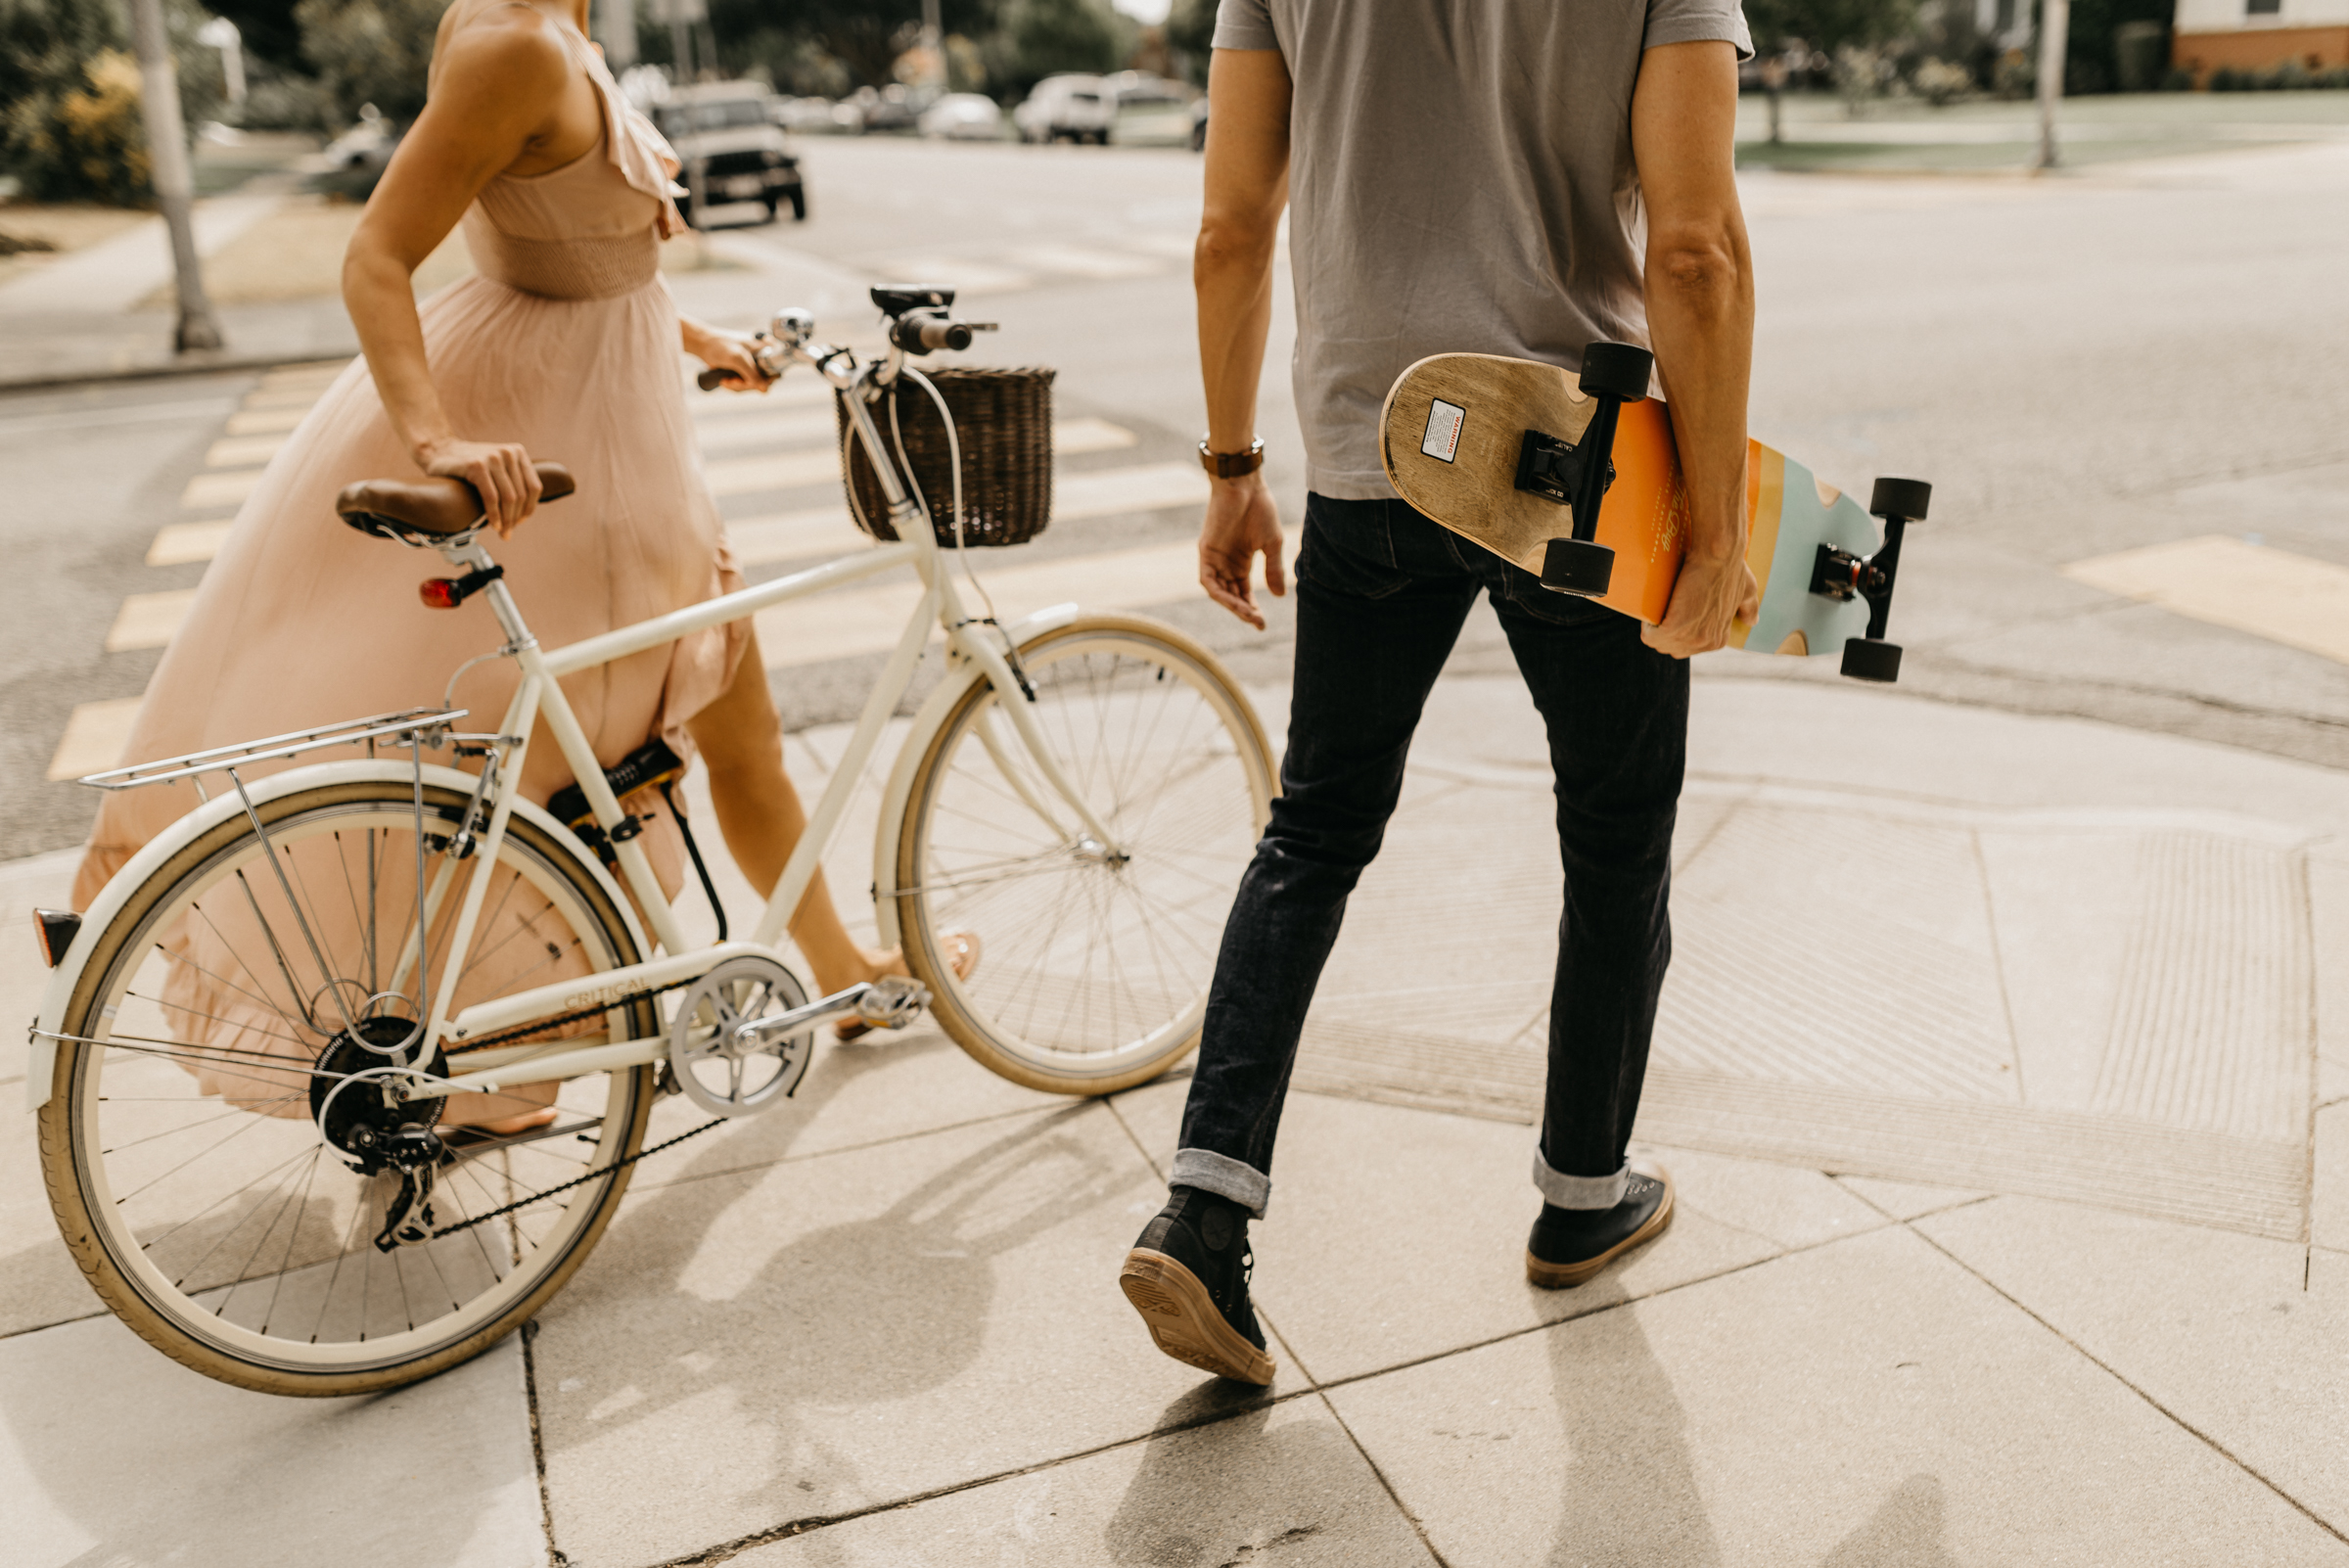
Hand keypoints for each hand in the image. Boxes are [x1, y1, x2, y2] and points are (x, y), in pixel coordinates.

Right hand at [418, 437, 541, 537]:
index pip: (534, 487)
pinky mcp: (477, 466)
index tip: (520, 522)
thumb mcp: (497, 466)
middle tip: (508, 533)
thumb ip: (512, 480)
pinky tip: (493, 525)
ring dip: (507, 520)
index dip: (529, 508)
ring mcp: (493, 458)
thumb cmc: (468, 464)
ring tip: (502, 532)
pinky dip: (494, 515)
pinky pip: (492, 497)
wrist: (438, 450)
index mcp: (517, 452)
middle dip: (515, 519)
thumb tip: (526, 511)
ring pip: (509, 498)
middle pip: (521, 495)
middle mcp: (508, 453)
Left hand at [687, 323, 770, 392]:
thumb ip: (752, 374)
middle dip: (747, 384)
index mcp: (765, 347)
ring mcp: (753, 364)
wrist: (702, 345)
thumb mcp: (738, 359)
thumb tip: (764, 389)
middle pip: (764, 380)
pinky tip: (725, 381)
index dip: (767, 379)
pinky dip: (735, 386)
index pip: (776, 368)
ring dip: (739, 386)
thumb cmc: (720, 345)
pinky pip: (745, 385)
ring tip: (726, 381)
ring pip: (754, 385)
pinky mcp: (744, 371)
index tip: (753, 382)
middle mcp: (762, 356)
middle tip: (734, 381)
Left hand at [1198, 474, 1284, 628]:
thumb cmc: (1259, 508)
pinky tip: (1232, 601)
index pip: (1243, 593)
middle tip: (1258, 622)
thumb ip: (1273, 569)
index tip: (1262, 624)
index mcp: (1241, 562)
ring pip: (1219, 591)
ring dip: (1233, 605)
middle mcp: (1226, 563)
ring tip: (1249, 614)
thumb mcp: (1271, 544)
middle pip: (1231, 595)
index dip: (1251, 609)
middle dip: (1244, 611)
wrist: (1244, 485)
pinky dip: (1219, 592)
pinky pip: (1208, 580)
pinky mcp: (1205, 552)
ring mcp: (1214, 558)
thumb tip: (1280, 596)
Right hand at [1643, 550, 1758, 658]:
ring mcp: (1691, 638)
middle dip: (1664, 632)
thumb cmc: (1731, 568)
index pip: (1688, 648)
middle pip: (1672, 649)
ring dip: (1653, 628)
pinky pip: (1650, 636)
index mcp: (1719, 640)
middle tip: (1664, 608)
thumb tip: (1752, 621)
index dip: (1678, 631)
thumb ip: (1749, 608)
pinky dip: (1646, 624)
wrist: (1718, 555)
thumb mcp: (1747, 591)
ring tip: (1656, 606)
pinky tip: (1650, 608)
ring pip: (1659, 643)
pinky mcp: (1674, 628)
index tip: (1674, 612)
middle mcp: (1707, 644)